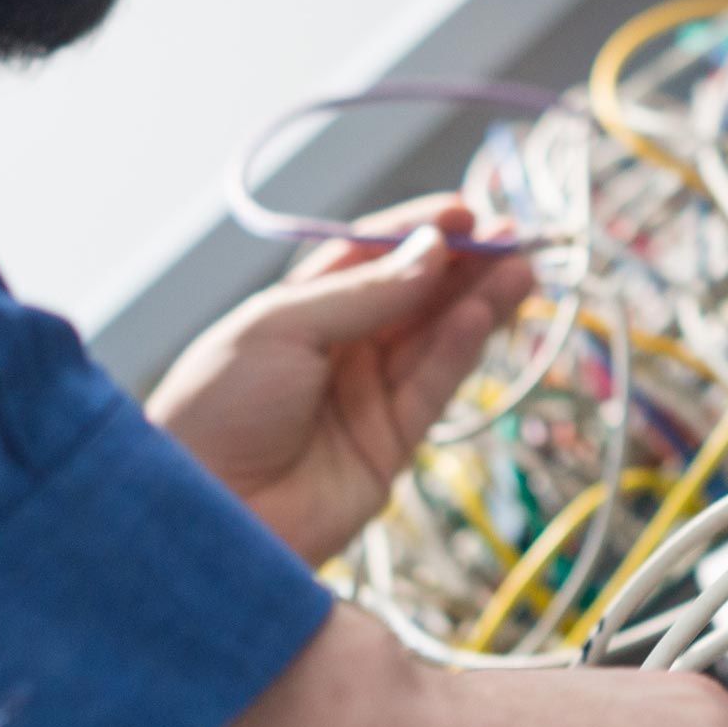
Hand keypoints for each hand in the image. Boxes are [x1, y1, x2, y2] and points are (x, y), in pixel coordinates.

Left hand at [147, 199, 532, 566]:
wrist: (205, 513)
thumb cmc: (216, 409)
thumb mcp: (279, 328)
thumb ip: (363, 293)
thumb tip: (434, 251)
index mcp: (296, 313)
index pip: (369, 260)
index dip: (418, 234)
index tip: (465, 213)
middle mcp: (335, 353)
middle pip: (412, 299)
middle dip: (462, 268)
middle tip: (511, 238)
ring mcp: (364, 401)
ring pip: (434, 341)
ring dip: (477, 304)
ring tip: (522, 270)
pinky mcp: (389, 449)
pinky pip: (432, 390)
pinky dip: (460, 352)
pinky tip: (482, 317)